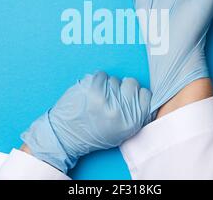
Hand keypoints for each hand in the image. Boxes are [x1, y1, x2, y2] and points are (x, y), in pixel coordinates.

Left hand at [21, 72, 151, 172]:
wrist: (66, 137)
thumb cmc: (94, 134)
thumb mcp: (122, 133)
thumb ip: (135, 115)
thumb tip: (143, 95)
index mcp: (132, 122)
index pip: (146, 94)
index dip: (137, 93)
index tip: (128, 97)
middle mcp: (121, 111)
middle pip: (132, 82)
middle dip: (123, 87)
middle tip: (111, 97)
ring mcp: (106, 99)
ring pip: (115, 78)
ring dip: (108, 85)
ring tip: (98, 99)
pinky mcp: (92, 89)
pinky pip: (102, 75)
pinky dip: (96, 81)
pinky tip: (91, 92)